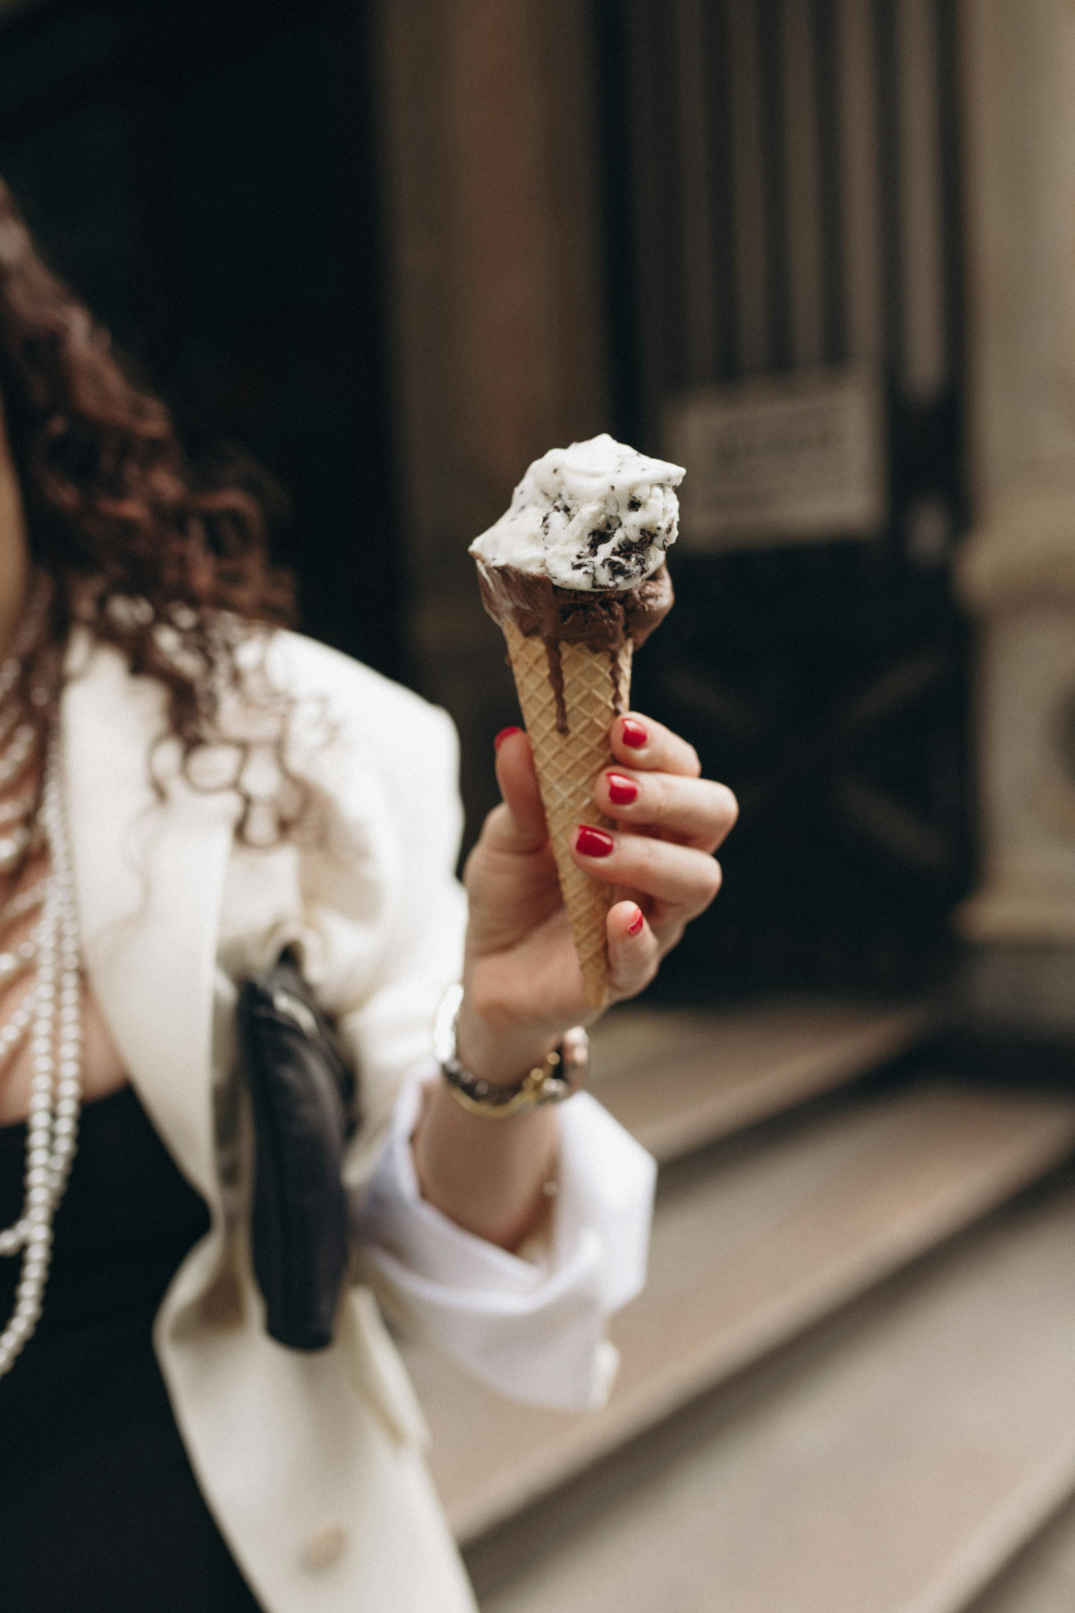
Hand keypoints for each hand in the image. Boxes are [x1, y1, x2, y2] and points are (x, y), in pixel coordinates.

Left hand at [459, 713, 737, 1080]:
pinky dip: (636, 933)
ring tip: (586, 845)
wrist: (489, 972)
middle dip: (669, 793)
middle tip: (609, 787)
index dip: (659, 747)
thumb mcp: (507, 834)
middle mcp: (662, 862)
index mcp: (641, 817)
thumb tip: (518, 739)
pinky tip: (616, 914)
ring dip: (647, 855)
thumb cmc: (514, 892)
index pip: (681, 768)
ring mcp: (651, 919)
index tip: (619, 729)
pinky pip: (647, 955)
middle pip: (713, 815)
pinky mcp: (624, 972)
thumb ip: (521, 793)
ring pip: (696, 881)